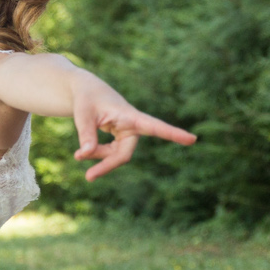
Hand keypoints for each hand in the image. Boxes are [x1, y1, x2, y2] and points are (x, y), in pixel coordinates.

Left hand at [72, 80, 197, 181]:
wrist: (86, 92)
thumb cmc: (87, 99)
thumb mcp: (83, 113)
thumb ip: (85, 133)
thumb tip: (85, 155)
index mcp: (131, 115)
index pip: (155, 126)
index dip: (173, 134)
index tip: (192, 139)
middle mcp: (133, 126)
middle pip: (125, 154)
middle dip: (107, 164)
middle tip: (88, 177)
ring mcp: (127, 134)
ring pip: (116, 156)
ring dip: (97, 157)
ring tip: (77, 155)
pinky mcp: (120, 139)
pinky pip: (111, 154)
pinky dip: (97, 155)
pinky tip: (82, 154)